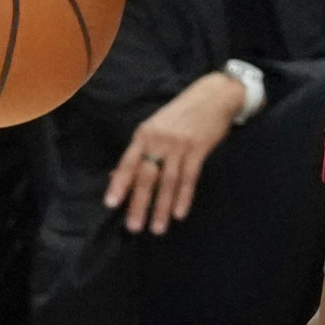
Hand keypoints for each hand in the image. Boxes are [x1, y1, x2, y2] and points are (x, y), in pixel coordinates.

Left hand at [105, 72, 243, 234]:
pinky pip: (190, 178)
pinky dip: (184, 197)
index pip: (128, 163)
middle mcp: (159, 141)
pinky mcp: (199, 149)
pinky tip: (180, 214)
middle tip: (134, 227)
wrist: (213, 96)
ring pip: (168, 181)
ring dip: (162, 207)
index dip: (119, 183)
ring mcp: (179, 145)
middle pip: (147, 176)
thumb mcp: (155, 126)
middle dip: (140, 203)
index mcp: (144, 134)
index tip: (111, 204)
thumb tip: (114, 176)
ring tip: (157, 228)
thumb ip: (138, 151)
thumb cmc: (181, 113)